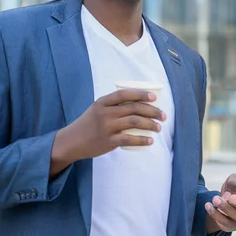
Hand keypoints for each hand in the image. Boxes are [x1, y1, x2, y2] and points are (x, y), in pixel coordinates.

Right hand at [50, 89, 165, 175]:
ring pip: (134, 122)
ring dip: (150, 124)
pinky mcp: (108, 141)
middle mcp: (105, 113)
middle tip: (162, 116)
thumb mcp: (97, 109)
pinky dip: (142, 139)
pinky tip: (150, 140)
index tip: (154, 97)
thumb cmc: (89, 124)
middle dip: (152, 111)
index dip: (141, 94)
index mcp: (103, 102)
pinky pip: (129, 139)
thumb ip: (114, 105)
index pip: (125, 94)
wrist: (72, 141)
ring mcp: (106, 127)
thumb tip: (139, 104)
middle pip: (134, 108)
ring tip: (158, 127)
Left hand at [205, 174, 235, 232]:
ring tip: (215, 199)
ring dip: (226, 209)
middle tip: (231, 197)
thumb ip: (234, 182)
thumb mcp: (233, 180)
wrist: (221, 200)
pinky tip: (208, 205)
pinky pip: (225, 223)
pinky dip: (215, 214)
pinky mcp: (232, 227)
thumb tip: (229, 195)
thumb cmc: (233, 189)